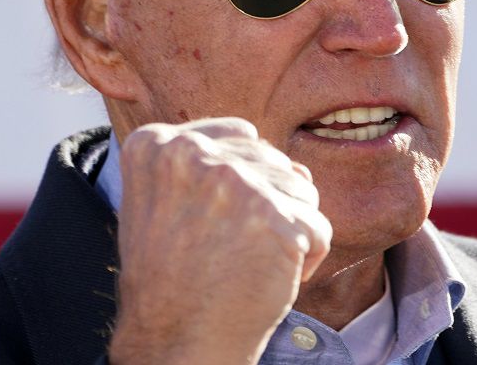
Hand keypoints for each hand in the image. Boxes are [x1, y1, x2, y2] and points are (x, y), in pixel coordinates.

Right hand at [108, 118, 331, 364]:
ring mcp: (237, 183)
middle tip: (231, 248)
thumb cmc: (172, 279)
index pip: (240, 134)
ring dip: (289, 228)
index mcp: (158, 145)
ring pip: (301, 190)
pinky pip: (318, 227)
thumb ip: (214, 164)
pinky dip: (306, 257)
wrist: (175, 342)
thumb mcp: (165, 202)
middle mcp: (195, 154)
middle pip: (275, 162)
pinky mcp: (277, 216)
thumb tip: (296, 165)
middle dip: (269, 205)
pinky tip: (271, 276)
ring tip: (250, 261)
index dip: (243, 180)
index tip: (218, 218)